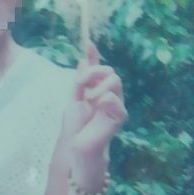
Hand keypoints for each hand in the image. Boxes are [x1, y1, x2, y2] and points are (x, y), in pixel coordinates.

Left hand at [70, 39, 127, 162]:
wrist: (77, 151)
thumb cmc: (76, 128)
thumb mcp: (75, 99)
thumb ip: (82, 80)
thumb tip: (84, 57)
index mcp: (99, 91)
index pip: (100, 69)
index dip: (94, 55)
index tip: (87, 43)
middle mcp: (111, 96)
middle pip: (110, 72)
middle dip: (94, 73)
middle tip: (82, 87)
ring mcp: (116, 106)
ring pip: (114, 80)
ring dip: (97, 87)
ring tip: (89, 102)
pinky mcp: (118, 117)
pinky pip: (114, 98)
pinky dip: (103, 99)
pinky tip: (96, 106)